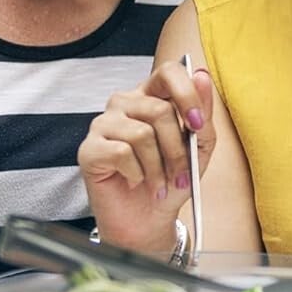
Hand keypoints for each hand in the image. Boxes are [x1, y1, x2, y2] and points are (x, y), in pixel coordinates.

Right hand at [79, 63, 215, 253]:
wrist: (147, 220)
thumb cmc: (171, 180)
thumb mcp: (199, 149)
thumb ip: (202, 114)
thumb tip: (202, 75)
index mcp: (152, 96)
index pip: (169, 71)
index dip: (187, 94)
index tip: (198, 124)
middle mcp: (125, 103)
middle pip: (159, 109)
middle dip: (177, 149)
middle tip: (181, 175)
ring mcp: (104, 123)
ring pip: (142, 134)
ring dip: (158, 168)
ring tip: (159, 183)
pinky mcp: (89, 148)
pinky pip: (121, 152)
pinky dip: (137, 174)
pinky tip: (134, 181)